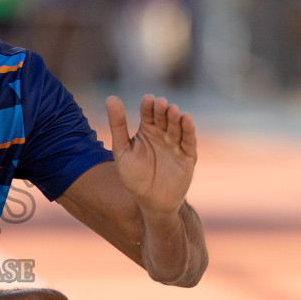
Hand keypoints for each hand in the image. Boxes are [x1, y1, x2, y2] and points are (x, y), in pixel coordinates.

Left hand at [106, 95, 196, 216]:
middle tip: (161, 103)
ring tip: (172, 110)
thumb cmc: (134, 176)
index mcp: (147, 130)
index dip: (148, 107)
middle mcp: (163, 134)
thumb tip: (111, 97)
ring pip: (177, 127)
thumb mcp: (122, 150)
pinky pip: (189, 141)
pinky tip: (187, 119)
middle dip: (162, 111)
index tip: (147, 99)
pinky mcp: (188, 156)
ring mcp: (176, 144)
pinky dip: (189, 130)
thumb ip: (117, 125)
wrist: (150, 202)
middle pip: (164, 118)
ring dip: (176, 118)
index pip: (148, 114)